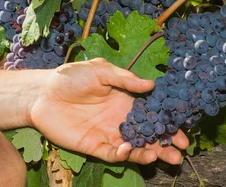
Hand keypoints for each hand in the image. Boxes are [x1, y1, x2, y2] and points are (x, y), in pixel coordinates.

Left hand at [29, 58, 187, 164]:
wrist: (42, 93)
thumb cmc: (71, 77)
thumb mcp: (101, 71)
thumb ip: (126, 79)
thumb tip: (151, 85)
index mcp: (127, 100)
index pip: (153, 114)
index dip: (168, 122)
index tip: (183, 130)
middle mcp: (121, 119)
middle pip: (149, 134)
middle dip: (166, 143)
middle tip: (181, 151)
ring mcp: (109, 134)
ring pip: (135, 148)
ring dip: (150, 152)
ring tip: (161, 155)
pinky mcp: (94, 146)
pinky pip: (113, 154)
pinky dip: (124, 155)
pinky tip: (130, 150)